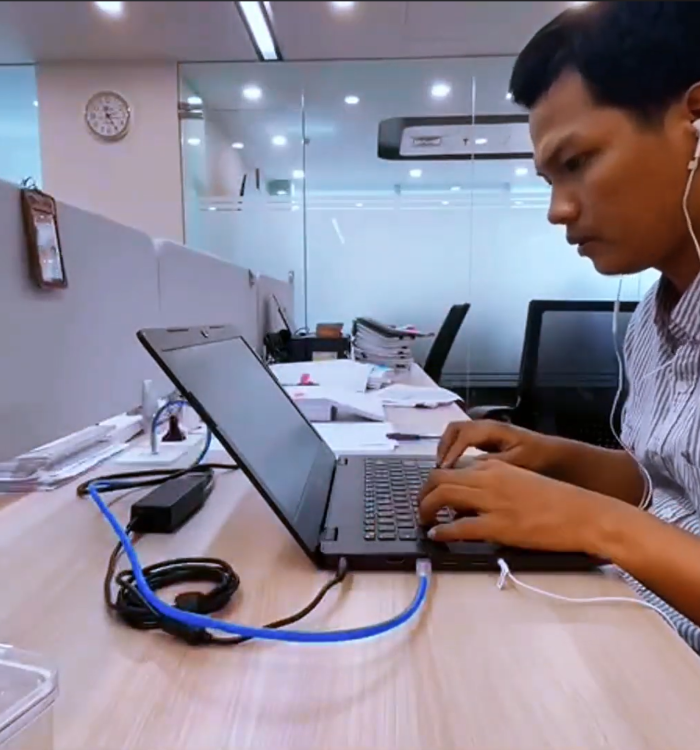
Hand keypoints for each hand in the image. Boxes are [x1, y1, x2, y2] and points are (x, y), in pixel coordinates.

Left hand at [419, 460, 620, 553]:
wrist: (583, 513)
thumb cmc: (555, 500)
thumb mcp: (519, 480)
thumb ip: (492, 483)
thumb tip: (466, 501)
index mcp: (495, 465)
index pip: (452, 467)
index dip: (436, 482)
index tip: (431, 494)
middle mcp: (488, 477)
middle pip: (439, 477)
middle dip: (423, 493)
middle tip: (420, 508)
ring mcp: (492, 501)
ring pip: (443, 495)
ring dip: (426, 508)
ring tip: (424, 520)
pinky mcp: (498, 526)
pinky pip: (459, 526)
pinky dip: (442, 530)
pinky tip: (437, 535)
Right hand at [436, 419, 555, 471]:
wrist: (557, 456)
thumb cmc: (540, 458)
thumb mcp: (519, 461)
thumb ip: (493, 463)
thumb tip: (467, 468)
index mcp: (493, 429)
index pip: (462, 434)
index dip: (451, 451)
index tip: (445, 470)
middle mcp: (485, 427)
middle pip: (454, 429)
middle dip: (443, 447)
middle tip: (439, 469)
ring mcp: (485, 433)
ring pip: (457, 435)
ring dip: (447, 450)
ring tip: (444, 471)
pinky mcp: (487, 442)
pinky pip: (463, 442)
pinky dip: (454, 453)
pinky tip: (456, 471)